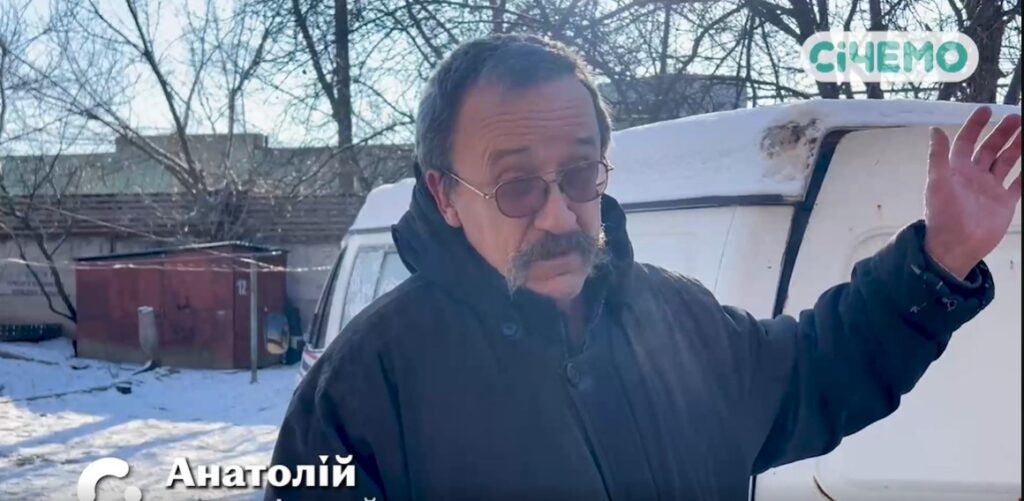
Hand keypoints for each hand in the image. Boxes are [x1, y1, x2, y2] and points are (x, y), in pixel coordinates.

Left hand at [924, 106, 1020, 279]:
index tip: (986, 110)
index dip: (975, 126)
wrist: (956, 246)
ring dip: (1017, 147)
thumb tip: (935, 129)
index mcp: (956, 170)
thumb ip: (937, 156)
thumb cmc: (943, 214)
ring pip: (1006, 162)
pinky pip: (1019, 184)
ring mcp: (990, 189)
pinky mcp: (1004, 203)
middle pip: (990, 149)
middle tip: (1017, 118)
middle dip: (1002, 133)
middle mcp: (974, 176)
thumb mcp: (937, 183)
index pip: (966, 142)